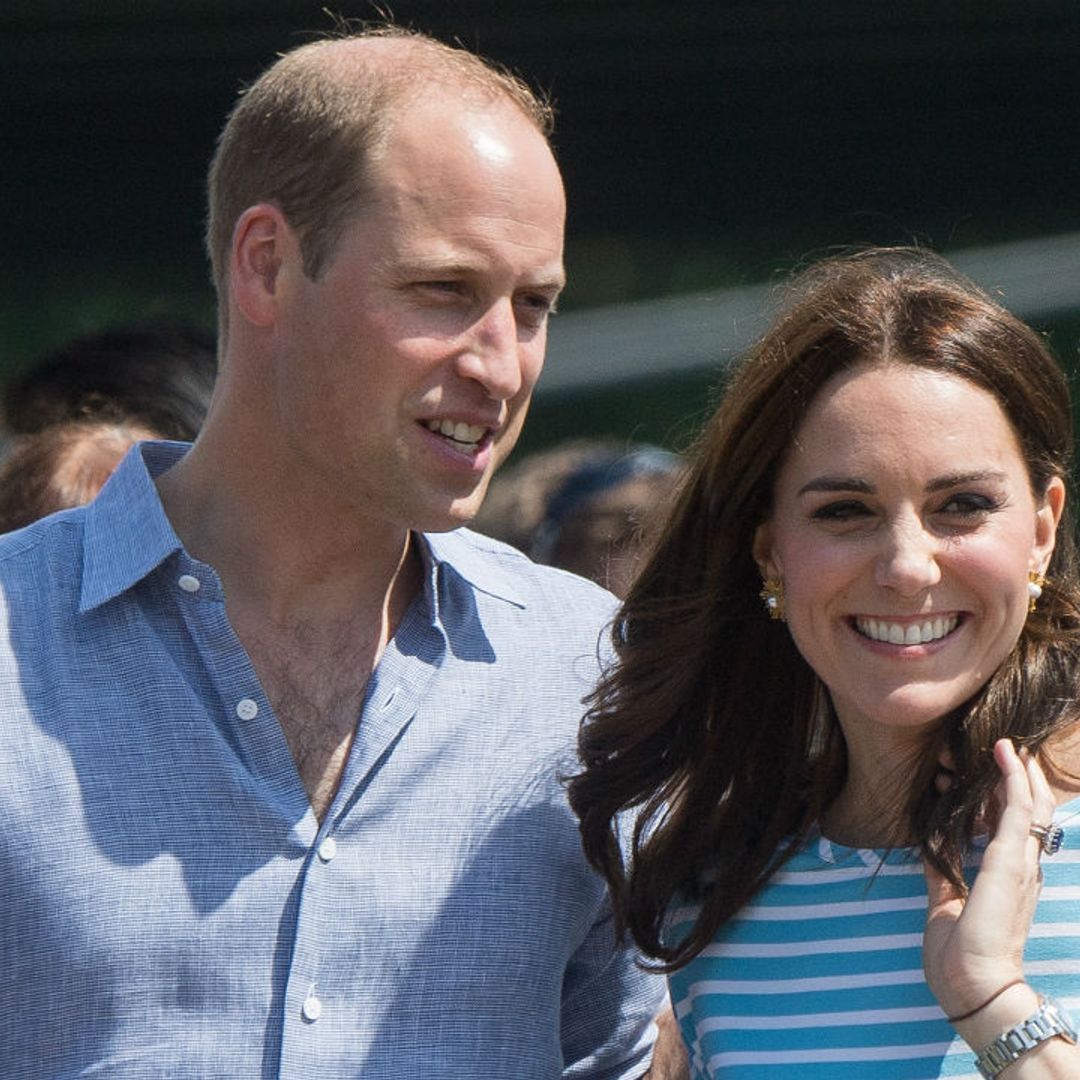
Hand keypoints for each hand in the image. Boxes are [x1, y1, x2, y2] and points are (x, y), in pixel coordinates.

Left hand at [922, 738, 1052, 1018]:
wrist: (972, 986)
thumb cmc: (959, 956)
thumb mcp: (945, 900)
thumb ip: (943, 868)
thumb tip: (933, 843)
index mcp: (1009, 880)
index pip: (1010, 829)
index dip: (994, 799)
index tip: (964, 775)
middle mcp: (1020, 868)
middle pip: (1029, 813)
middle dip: (1015, 780)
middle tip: (999, 751)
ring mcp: (1018, 863)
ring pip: (1030, 805)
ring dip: (1016, 772)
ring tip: (1006, 745)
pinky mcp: (1010, 861)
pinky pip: (1019, 811)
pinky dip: (1013, 779)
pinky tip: (1006, 755)